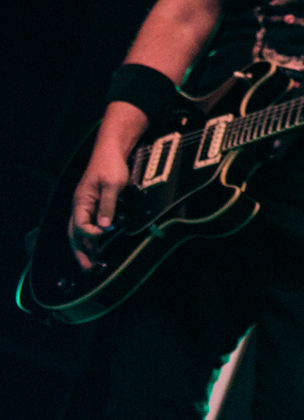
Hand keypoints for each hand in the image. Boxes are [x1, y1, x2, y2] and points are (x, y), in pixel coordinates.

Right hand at [69, 106, 143, 271]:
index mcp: (81, 201)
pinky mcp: (94, 205)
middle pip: (75, 234)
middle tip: (88, 269)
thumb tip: (104, 227)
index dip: (91, 234)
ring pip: (80, 232)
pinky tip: (98, 248)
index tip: (104, 234)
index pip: (80, 225)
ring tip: (92, 265)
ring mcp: (86, 206)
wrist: (111, 151)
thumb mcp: (113, 185)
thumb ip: (108, 206)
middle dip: (80, 252)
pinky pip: (89, 226)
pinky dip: (91, 239)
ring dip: (85, 249)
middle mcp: (80, 206)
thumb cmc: (110, 165)